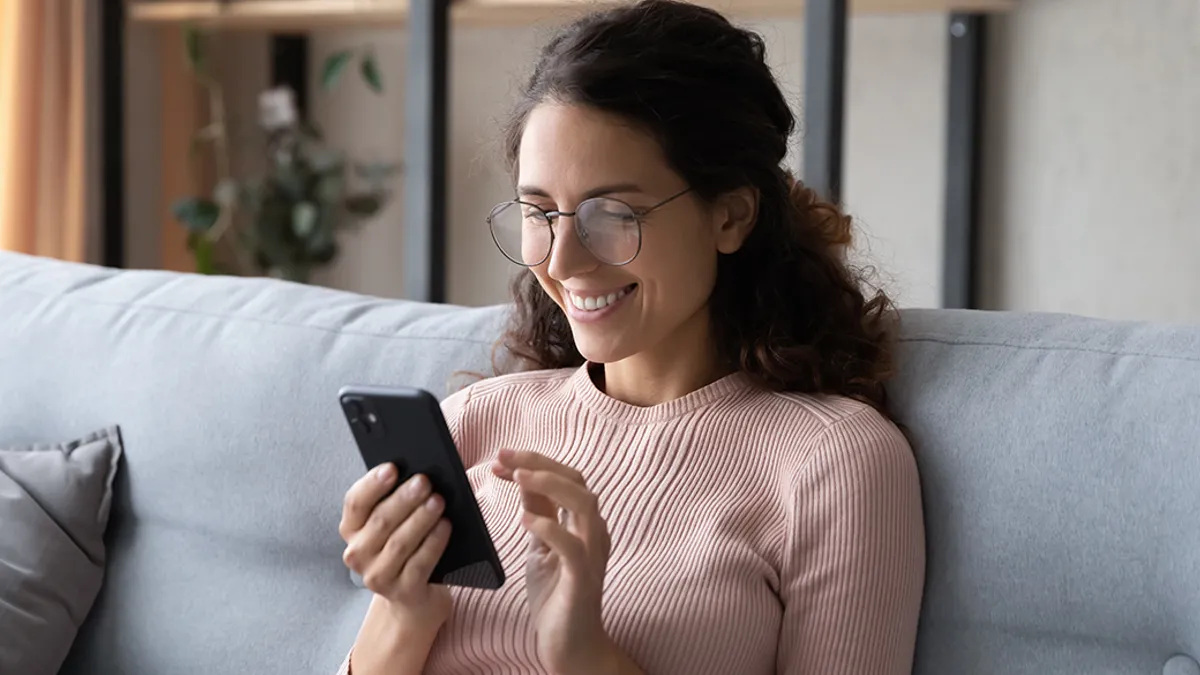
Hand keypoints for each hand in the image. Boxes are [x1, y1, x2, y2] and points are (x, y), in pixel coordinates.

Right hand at [339, 463, 453, 631]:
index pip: (355, 503)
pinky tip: (445, 526)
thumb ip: (398, 501)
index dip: (373, 484)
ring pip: (399, 542)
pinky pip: (419, 564)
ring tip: (438, 501)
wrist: (415, 596)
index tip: (392, 467)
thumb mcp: (396, 523)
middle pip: (380, 521)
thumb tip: (417, 476)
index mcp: (352, 529)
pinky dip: (433, 542)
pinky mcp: (402, 592)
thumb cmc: (408, 547)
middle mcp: (358, 554)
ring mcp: (378, 576)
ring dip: (420, 519)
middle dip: (404, 499)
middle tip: (424, 481)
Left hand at [492, 449, 614, 674]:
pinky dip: (550, 527)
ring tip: (518, 477)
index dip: (534, 462)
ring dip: (549, 485)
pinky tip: (525, 520)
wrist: (571, 644)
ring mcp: (592, 554)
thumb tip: (523, 478)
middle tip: (504, 458)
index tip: (500, 459)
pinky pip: (573, 546)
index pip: (565, 478)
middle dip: (539, 463)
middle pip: (577, 481)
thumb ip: (538, 514)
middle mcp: (594, 532)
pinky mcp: (583, 578)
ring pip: (583, 504)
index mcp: (583, 523)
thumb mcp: (540, 548)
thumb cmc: (557, 596)